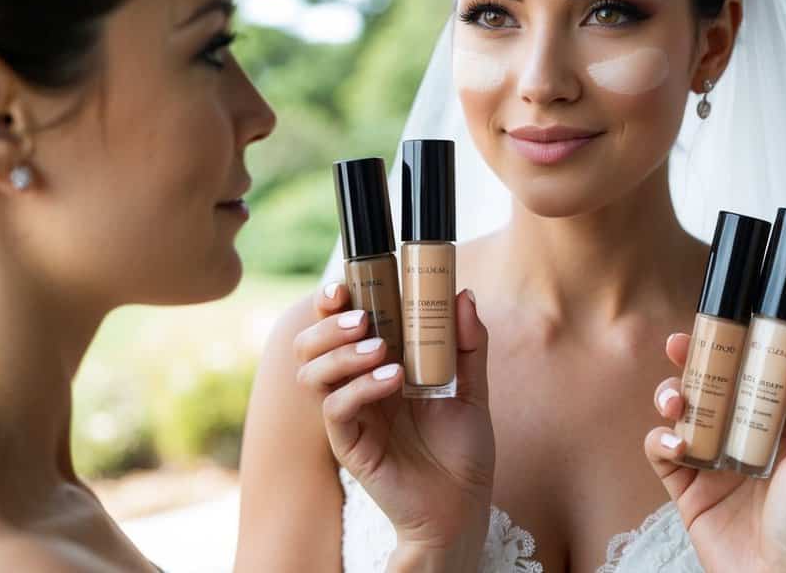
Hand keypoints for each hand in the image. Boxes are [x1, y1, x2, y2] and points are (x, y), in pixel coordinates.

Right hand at [294, 284, 494, 568]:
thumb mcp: (474, 388)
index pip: (341, 325)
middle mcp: (357, 385)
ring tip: (380, 347)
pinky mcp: (350, 445)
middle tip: (362, 317)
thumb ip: (468, 343)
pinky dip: (360, 387)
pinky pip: (336, 409)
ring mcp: (351, 415)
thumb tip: (462, 293)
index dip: (335, 301)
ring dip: (341, 352)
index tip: (346, 282)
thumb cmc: (463, 447)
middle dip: (328, 324)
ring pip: (312, 373)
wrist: (462, 504)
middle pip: (311, 345)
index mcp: (380, 365)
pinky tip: (392, 380)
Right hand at [644, 323, 785, 572]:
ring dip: (672, 396)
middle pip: (712, 383)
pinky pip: (662, 449)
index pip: (755, 370)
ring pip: (682, 410)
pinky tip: (675, 443)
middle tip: (681, 345)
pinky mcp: (686, 486)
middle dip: (694, 360)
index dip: (738, 342)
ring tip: (676, 402)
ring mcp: (713, 459)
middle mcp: (744, 436)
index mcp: (781, 424)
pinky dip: (661, 438)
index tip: (725, 319)